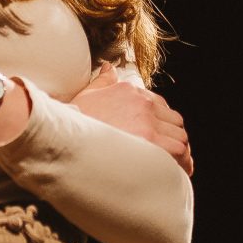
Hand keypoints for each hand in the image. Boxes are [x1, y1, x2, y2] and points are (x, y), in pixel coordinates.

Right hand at [72, 63, 195, 174]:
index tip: (164, 140)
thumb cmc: (72, 120)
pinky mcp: (150, 141)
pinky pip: (179, 151)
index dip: (165, 127)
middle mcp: (144, 104)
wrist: (62, 137)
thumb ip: (103, 81)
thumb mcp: (88, 94)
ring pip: (181, 138)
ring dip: (180, 154)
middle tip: (174, 159)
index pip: (162, 107)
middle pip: (175, 123)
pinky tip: (176, 174)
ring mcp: (148, 122)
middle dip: (175, 140)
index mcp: (133, 92)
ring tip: (177, 170)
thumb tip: (109, 68)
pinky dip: (181, 163)